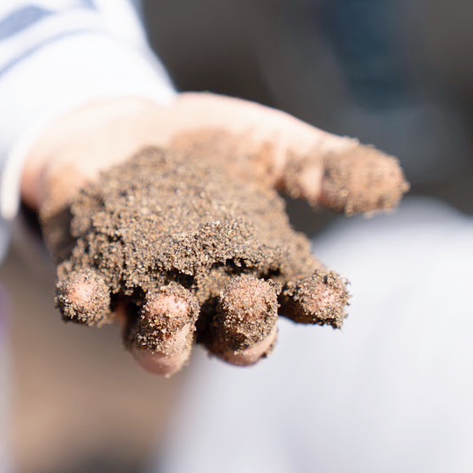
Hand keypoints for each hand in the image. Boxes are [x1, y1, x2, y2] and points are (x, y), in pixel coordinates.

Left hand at [21, 93, 407, 375]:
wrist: (113, 128)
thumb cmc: (202, 147)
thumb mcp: (264, 144)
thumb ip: (318, 166)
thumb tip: (390, 183)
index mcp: (257, 273)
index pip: (294, 302)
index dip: (312, 302)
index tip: (329, 295)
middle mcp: (202, 299)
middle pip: (230, 338)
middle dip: (243, 325)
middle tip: (250, 296)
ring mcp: (140, 296)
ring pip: (157, 343)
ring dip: (164, 333)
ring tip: (170, 303)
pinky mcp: (86, 279)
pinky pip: (85, 305)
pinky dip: (84, 301)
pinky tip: (82, 290)